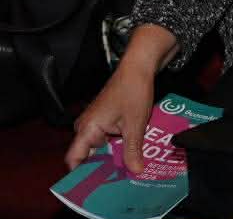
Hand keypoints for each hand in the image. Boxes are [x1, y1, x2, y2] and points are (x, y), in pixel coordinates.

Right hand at [65, 26, 176, 173]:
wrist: (139, 67)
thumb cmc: (133, 90)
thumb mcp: (135, 124)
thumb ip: (132, 149)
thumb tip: (134, 170)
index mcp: (86, 129)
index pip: (74, 159)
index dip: (83, 174)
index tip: (96, 185)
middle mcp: (86, 127)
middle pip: (89, 156)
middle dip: (103, 168)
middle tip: (118, 179)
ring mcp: (95, 123)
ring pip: (100, 147)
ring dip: (113, 156)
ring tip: (126, 169)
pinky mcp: (105, 119)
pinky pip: (107, 138)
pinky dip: (118, 145)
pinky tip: (131, 153)